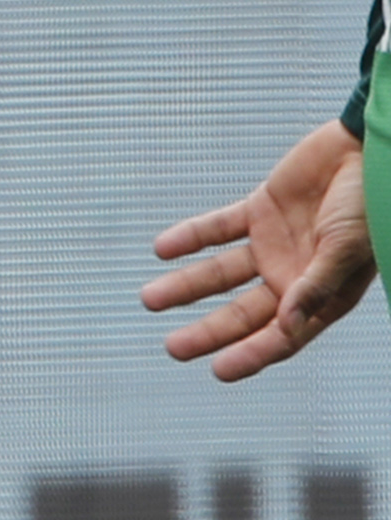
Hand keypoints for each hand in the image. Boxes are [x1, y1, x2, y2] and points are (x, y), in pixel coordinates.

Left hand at [151, 119, 371, 381]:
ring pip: (222, 273)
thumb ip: (314, 287)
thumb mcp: (346, 250)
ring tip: (149, 299)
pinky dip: (190, 238)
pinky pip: (218, 229)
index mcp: (323, 293)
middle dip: (209, 332)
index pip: (283, 335)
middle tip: (173, 348)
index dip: (253, 354)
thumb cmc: (371, 203)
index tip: (218, 371)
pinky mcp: (261, 211)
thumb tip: (287, 325)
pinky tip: (162, 248)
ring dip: (185, 286)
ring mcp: (275, 243)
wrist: (368, 148)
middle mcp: (295, 274)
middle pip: (243, 312)